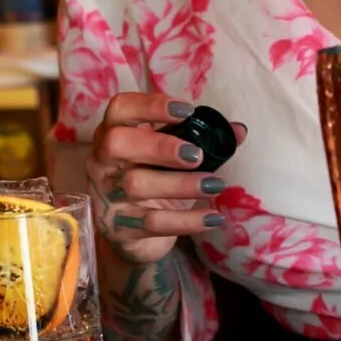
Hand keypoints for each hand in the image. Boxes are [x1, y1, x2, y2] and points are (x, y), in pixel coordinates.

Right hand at [86, 94, 246, 264]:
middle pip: (117, 143)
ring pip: (136, 185)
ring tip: (215, 185)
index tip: (187, 111)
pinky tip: (213, 217)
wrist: (135, 235)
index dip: (151, 105)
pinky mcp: (118, 228)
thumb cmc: (154, 182)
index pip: (120, 108)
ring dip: (181, 184)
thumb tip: (238, 130)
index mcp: (114, 133)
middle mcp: (102, 162)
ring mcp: (106, 196)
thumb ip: (202, 140)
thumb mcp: (172, 159)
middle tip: (196, 155)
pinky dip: (186, 220)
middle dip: (159, 145)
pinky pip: (152, 223)